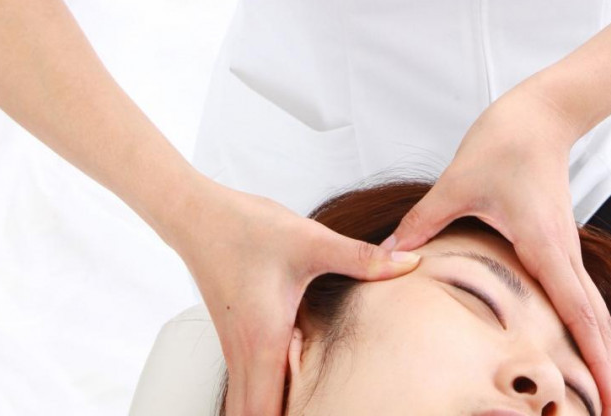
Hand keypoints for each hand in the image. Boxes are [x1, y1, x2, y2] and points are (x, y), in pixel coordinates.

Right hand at [168, 177, 422, 415]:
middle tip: (330, 412)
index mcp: (264, 342)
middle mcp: (245, 353)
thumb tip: (410, 264)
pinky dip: (268, 394)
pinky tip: (298, 381)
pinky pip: (249, 382)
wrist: (200, 214)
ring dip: (276, 411)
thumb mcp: (311, 242)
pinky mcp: (237, 335)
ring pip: (249, 402)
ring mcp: (237, 346)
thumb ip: (362, 258)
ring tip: (319, 406)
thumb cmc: (247, 227)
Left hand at [377, 83, 610, 415]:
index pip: (577, 313)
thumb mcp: (457, 182)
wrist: (539, 114)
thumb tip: (388, 253)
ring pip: (585, 307)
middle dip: (601, 368)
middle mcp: (560, 251)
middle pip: (591, 320)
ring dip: (592, 347)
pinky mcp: (556, 240)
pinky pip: (573, 290)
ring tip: (592, 389)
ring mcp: (562, 246)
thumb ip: (423, 222)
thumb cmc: (505, 143)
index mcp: (543, 244)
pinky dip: (579, 322)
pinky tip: (566, 340)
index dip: (593, 360)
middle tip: (605, 413)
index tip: (606, 401)